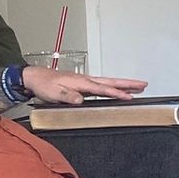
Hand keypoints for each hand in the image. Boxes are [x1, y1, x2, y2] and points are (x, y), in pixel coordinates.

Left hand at [22, 68, 145, 103]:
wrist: (34, 77)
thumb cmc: (44, 85)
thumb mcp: (54, 92)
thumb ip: (68, 96)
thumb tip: (81, 100)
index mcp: (81, 82)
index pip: (103, 89)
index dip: (116, 93)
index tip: (129, 96)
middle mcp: (85, 80)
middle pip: (111, 82)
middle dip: (128, 83)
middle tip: (144, 84)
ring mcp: (85, 81)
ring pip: (108, 82)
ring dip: (123, 84)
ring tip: (137, 86)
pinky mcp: (82, 83)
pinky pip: (102, 84)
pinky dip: (112, 86)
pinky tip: (115, 89)